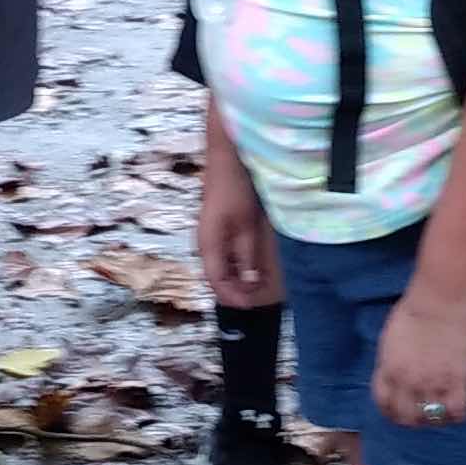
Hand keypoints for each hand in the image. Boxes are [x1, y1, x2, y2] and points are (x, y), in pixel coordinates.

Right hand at [197, 146, 279, 313]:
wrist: (227, 157)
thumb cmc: (234, 188)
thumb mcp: (245, 225)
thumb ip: (246, 254)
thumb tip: (249, 281)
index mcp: (208, 244)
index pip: (217, 283)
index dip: (233, 297)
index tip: (251, 306)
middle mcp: (206, 243)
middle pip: (217, 277)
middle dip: (237, 291)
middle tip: (259, 298)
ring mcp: (211, 235)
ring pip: (222, 267)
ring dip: (238, 279)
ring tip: (259, 286)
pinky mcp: (219, 228)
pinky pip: (225, 255)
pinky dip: (238, 265)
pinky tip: (253, 266)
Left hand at [370, 285, 465, 431]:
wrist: (443, 298)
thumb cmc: (417, 306)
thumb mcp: (391, 335)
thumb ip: (392, 358)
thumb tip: (396, 369)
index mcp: (388, 368)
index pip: (383, 402)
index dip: (391, 410)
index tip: (398, 410)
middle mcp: (407, 381)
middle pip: (405, 417)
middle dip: (412, 420)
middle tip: (422, 416)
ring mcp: (433, 383)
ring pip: (431, 419)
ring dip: (435, 420)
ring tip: (441, 414)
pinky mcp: (457, 380)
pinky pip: (457, 412)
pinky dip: (457, 415)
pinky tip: (458, 408)